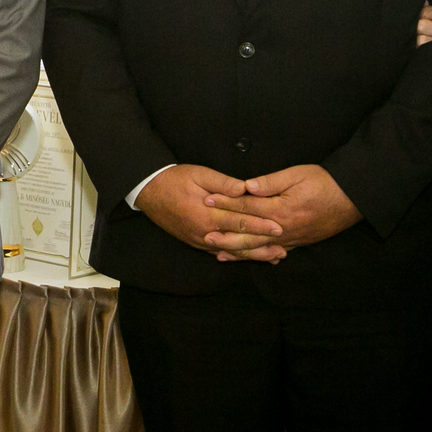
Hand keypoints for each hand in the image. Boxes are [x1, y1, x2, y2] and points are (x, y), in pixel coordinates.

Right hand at [134, 164, 284, 261]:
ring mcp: (199, 240)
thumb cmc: (174, 180)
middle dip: (262, 247)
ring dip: (252, 255)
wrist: (148, 191)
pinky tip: (247, 256)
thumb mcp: (199, 174)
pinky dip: (235, 255)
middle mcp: (204, 232)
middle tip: (283, 250)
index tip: (279, 228)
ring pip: (230, 251)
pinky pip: (219, 251)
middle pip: (238, 243)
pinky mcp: (195, 241)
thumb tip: (245, 189)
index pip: (240, 222)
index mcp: (207, 215)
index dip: (261, 225)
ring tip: (272, 257)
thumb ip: (223, 183)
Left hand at [205, 164, 360, 255]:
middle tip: (204, 235)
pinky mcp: (299, 242)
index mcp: (281, 210)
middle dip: (225, 235)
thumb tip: (247, 186)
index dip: (225, 204)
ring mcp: (292, 238)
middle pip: (248, 235)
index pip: (247, 208)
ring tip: (218, 252)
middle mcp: (284, 229)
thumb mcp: (297, 174)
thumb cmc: (326, 182)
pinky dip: (259, 256)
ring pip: (259, 248)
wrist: (353, 198)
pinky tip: (249, 258)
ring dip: (238, 251)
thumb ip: (271, 182)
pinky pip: (274, 252)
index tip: (207, 201)